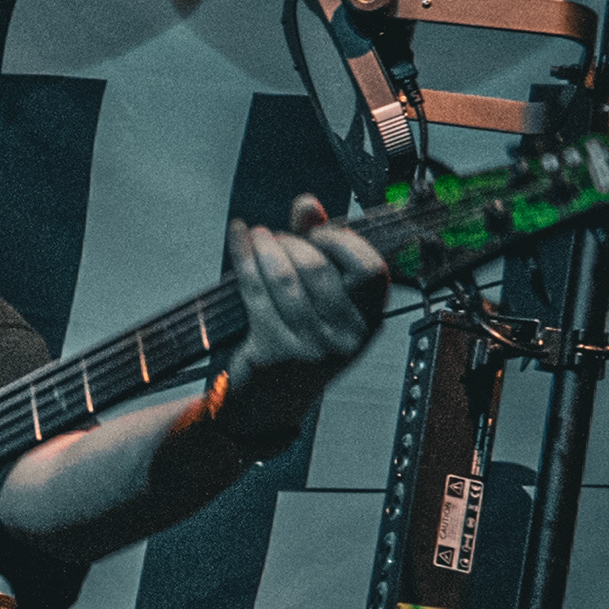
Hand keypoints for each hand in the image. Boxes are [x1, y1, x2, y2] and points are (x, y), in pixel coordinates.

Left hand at [220, 191, 392, 432]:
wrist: (269, 404)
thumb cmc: (298, 341)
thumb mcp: (320, 302)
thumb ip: (320, 248)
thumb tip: (308, 204)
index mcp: (368, 324)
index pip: (371, 270)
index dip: (342, 243)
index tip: (319, 233)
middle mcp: (345, 339)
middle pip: (320, 269)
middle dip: (293, 242)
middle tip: (276, 237)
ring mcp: (310, 349)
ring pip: (283, 279)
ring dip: (264, 247)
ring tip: (256, 236)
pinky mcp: (273, 352)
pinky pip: (254, 291)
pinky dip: (243, 257)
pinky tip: (237, 238)